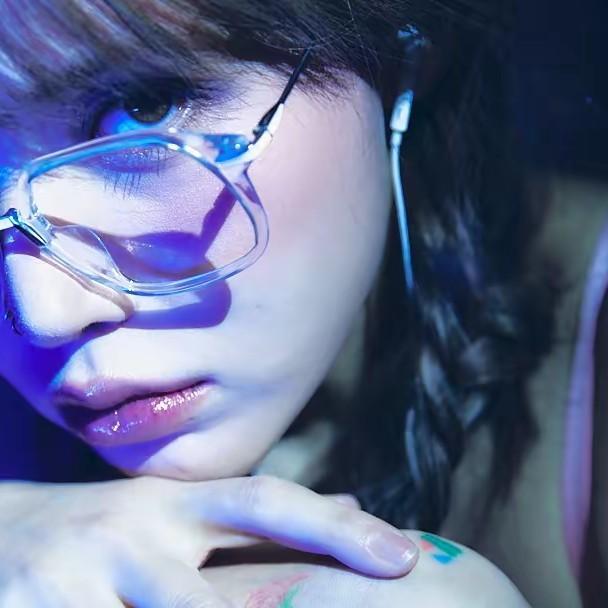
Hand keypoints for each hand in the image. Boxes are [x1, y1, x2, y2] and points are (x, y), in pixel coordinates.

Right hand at [0, 476, 417, 606]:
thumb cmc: (99, 533)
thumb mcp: (171, 514)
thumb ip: (249, 518)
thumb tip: (351, 508)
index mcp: (173, 504)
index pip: (266, 501)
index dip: (334, 528)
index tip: (404, 557)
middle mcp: (130, 534)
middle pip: (207, 602)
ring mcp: (72, 582)